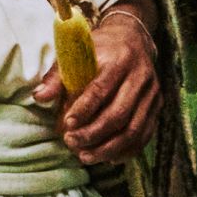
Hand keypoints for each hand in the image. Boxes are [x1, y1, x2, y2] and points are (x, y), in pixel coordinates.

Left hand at [41, 0, 157, 166]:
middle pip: (119, 113)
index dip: (84, 109)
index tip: (67, 125)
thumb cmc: (99, 49)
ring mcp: (152, 92)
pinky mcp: (158, 105)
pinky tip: (108, 158)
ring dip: (109, 148)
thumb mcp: (76, 54)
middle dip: (93, 134)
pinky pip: (145, 134)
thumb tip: (39, 97)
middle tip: (72, 143)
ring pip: (133, 129)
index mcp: (118, 59)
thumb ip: (57, 77)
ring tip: (86, 157)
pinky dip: (127, 150)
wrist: (132, 39)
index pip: (101, 89)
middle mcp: (140, 76)